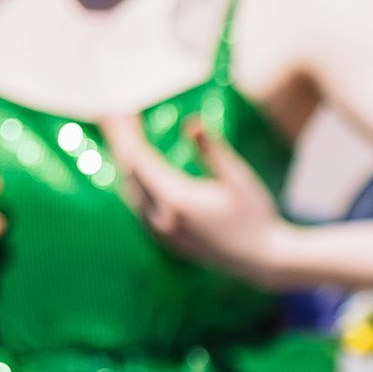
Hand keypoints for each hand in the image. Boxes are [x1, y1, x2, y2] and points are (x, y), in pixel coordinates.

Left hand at [106, 114, 293, 287]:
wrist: (263, 260)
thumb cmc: (256, 216)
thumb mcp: (238, 179)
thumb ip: (212, 150)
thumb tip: (191, 123)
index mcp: (178, 200)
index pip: (140, 160)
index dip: (125, 133)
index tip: (115, 111)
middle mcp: (163, 219)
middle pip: (129, 173)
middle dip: (119, 142)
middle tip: (109, 116)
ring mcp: (162, 233)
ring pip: (130, 192)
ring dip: (124, 162)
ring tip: (122, 137)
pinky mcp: (166, 241)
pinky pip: (139, 207)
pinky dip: (133, 183)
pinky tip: (135, 168)